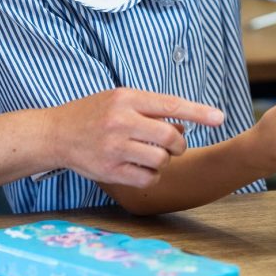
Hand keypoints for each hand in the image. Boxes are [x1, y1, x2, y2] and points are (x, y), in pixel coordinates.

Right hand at [51, 88, 223, 187]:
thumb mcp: (120, 99)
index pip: (170, 104)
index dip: (198, 112)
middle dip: (179, 143)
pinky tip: (141, 167)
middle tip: (175, 144)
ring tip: (152, 154)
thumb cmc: (93, 113)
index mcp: (127, 98)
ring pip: (160, 159)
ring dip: (164, 160)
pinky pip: (147, 178)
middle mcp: (121, 121)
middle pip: (170, 136)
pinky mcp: (109, 171)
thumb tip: (182, 126)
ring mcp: (115, 147)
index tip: (220, 117)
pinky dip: (151, 175)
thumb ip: (151, 110)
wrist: (55, 133)